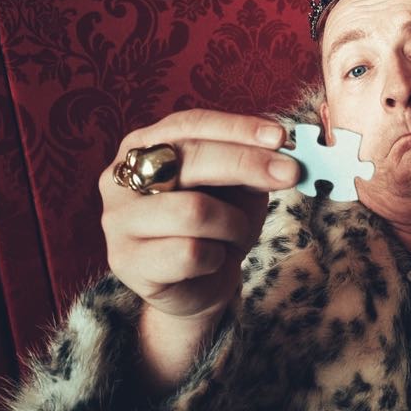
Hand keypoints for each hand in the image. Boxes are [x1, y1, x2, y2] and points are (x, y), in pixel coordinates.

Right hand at [99, 109, 299, 322]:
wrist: (200, 285)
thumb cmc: (218, 225)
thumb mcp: (239, 186)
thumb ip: (251, 162)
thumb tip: (281, 146)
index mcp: (144, 144)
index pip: (191, 125)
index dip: (237, 128)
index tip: (279, 136)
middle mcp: (121, 177)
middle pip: (190, 159)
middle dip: (248, 164)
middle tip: (291, 173)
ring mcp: (118, 220)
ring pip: (194, 210)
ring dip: (232, 224)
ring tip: (234, 234)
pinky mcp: (126, 261)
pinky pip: (190, 253)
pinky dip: (217, 257)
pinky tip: (212, 261)